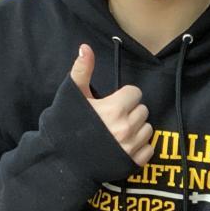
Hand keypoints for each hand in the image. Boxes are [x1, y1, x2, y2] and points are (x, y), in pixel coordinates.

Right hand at [69, 44, 153, 165]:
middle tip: (114, 117)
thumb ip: (82, 70)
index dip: (124, 96)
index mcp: (115, 109)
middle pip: (142, 110)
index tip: (113, 102)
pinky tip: (124, 145)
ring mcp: (131, 147)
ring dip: (137, 128)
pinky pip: (148, 149)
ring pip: (148, 129)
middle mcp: (127, 128)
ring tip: (119, 131)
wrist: (61, 162)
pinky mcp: (133, 163)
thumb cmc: (65, 126)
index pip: (135, 93)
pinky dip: (140, 147)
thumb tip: (85, 47)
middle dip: (131, 111)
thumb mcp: (71, 95)